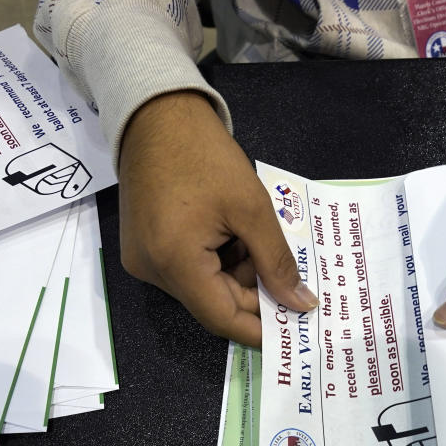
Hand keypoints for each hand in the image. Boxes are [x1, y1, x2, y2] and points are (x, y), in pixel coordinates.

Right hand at [118, 90, 317, 346]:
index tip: (294, 328)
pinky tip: (234, 233)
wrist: (157, 115)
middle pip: (213, 303)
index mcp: (174, 262)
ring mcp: (144, 260)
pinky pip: (188, 270)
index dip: (260, 329)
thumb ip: (278, 262)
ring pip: (203, 287)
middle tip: (289, 274)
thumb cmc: (206, 157)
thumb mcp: (252, 209)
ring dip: (237, 273)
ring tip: (257, 238)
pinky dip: (217, 260)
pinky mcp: (144, 248)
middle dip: (254, 292)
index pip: (222, 318)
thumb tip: (301, 304)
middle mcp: (152, 271)